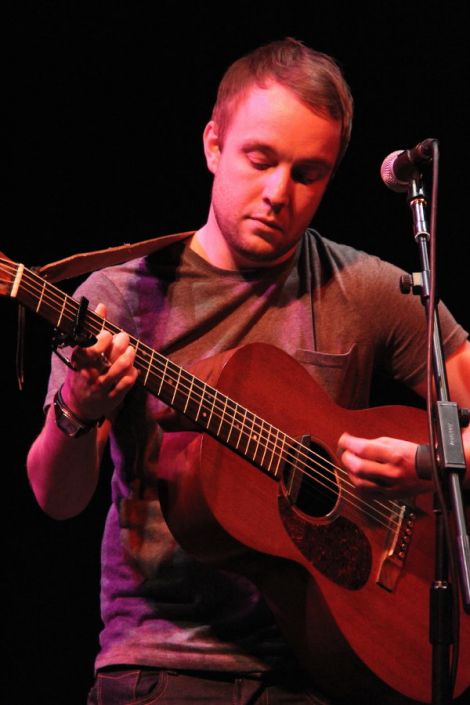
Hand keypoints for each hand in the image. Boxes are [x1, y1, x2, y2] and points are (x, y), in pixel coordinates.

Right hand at [61, 304, 138, 421]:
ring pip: (115, 373)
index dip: (101, 341)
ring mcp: (99, 388)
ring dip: (126, 359)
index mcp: (79, 361)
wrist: (78, 405)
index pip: (89, 350)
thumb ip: (93, 328)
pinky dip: (131, 375)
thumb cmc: (81, 371)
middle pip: (104, 359)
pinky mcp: (111, 398)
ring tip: (131, 350)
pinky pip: (124, 386)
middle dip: (118, 345)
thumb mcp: (82, 352)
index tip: (108, 334)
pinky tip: (134, 369)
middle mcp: (88, 375)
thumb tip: (102, 306)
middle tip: (124, 337)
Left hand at [338, 432, 431, 496]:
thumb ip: (373, 443)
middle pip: (359, 468)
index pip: (364, 449)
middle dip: (347, 459)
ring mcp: (390, 487)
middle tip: (345, 453)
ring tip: (350, 465)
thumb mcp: (394, 442)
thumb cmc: (412, 455)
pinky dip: (359, 485)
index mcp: (395, 455)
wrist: (432, 472)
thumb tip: (353, 444)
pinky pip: (367, 494)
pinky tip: (358, 477)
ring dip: (350, 473)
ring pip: (360, 483)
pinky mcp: (390, 496)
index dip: (349, 444)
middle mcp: (392, 473)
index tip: (343, 440)